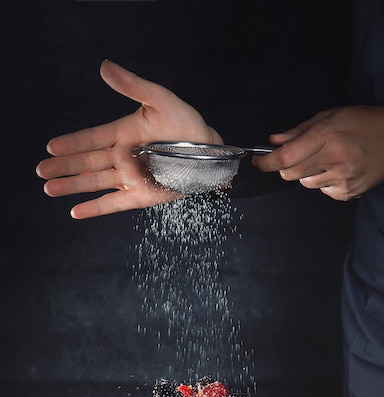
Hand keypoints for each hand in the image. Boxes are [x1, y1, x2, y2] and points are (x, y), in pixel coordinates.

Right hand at [36, 60, 221, 217]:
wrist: (210, 156)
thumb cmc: (187, 125)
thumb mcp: (160, 100)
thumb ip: (133, 86)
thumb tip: (104, 66)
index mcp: (124, 134)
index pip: (91, 138)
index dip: (72, 143)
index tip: (51, 146)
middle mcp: (122, 157)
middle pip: (87, 162)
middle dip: (63, 166)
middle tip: (41, 170)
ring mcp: (130, 178)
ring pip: (94, 183)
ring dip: (72, 186)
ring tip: (50, 189)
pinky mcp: (140, 196)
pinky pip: (114, 203)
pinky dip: (96, 208)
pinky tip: (76, 211)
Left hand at [252, 106, 383, 200]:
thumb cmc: (366, 123)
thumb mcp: (333, 115)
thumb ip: (300, 130)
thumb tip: (274, 141)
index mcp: (328, 135)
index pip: (287, 156)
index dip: (267, 163)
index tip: (258, 163)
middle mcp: (334, 158)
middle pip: (291, 174)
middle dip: (286, 167)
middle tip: (300, 156)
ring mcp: (343, 178)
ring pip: (306, 183)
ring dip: (308, 174)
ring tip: (328, 159)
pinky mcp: (350, 192)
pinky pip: (323, 191)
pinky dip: (324, 182)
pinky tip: (340, 169)